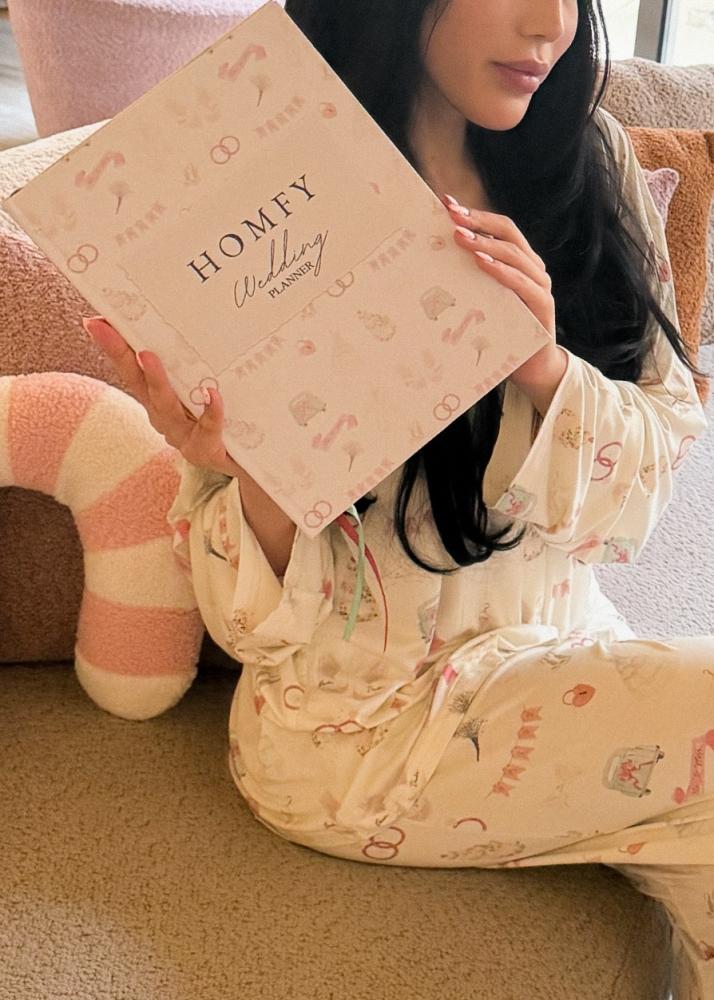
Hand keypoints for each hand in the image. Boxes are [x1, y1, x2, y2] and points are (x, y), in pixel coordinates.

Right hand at [82, 316, 242, 478]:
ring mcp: (184, 436)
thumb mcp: (202, 394)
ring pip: (166, 407)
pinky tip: (212, 394)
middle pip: (139, 384)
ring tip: (148, 356)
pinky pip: (208, 428)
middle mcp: (164, 418)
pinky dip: (210, 411)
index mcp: (158, 401)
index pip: (131, 370)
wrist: (247, 466)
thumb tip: (197, 319)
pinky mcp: (207, 449)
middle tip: (107, 329)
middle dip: (121, 355)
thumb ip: (193, 367)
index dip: (113, 347)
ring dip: (156, 380)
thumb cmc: (221, 425)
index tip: (94, 321)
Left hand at [442, 194, 560, 379]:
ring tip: (461, 237)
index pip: (499, 228)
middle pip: (508, 233)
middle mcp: (532, 268)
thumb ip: (470, 281)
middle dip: (478, 221)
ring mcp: (540, 285)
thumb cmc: (502, 333)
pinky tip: (482, 264)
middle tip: (451, 215)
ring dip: (485, 243)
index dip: (475, 214)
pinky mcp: (543, 305)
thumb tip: (432, 263)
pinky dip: (501, 271)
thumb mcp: (482, 301)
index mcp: (519, 263)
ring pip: (514, 254)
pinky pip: (522, 282)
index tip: (447, 204)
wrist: (531, 368)